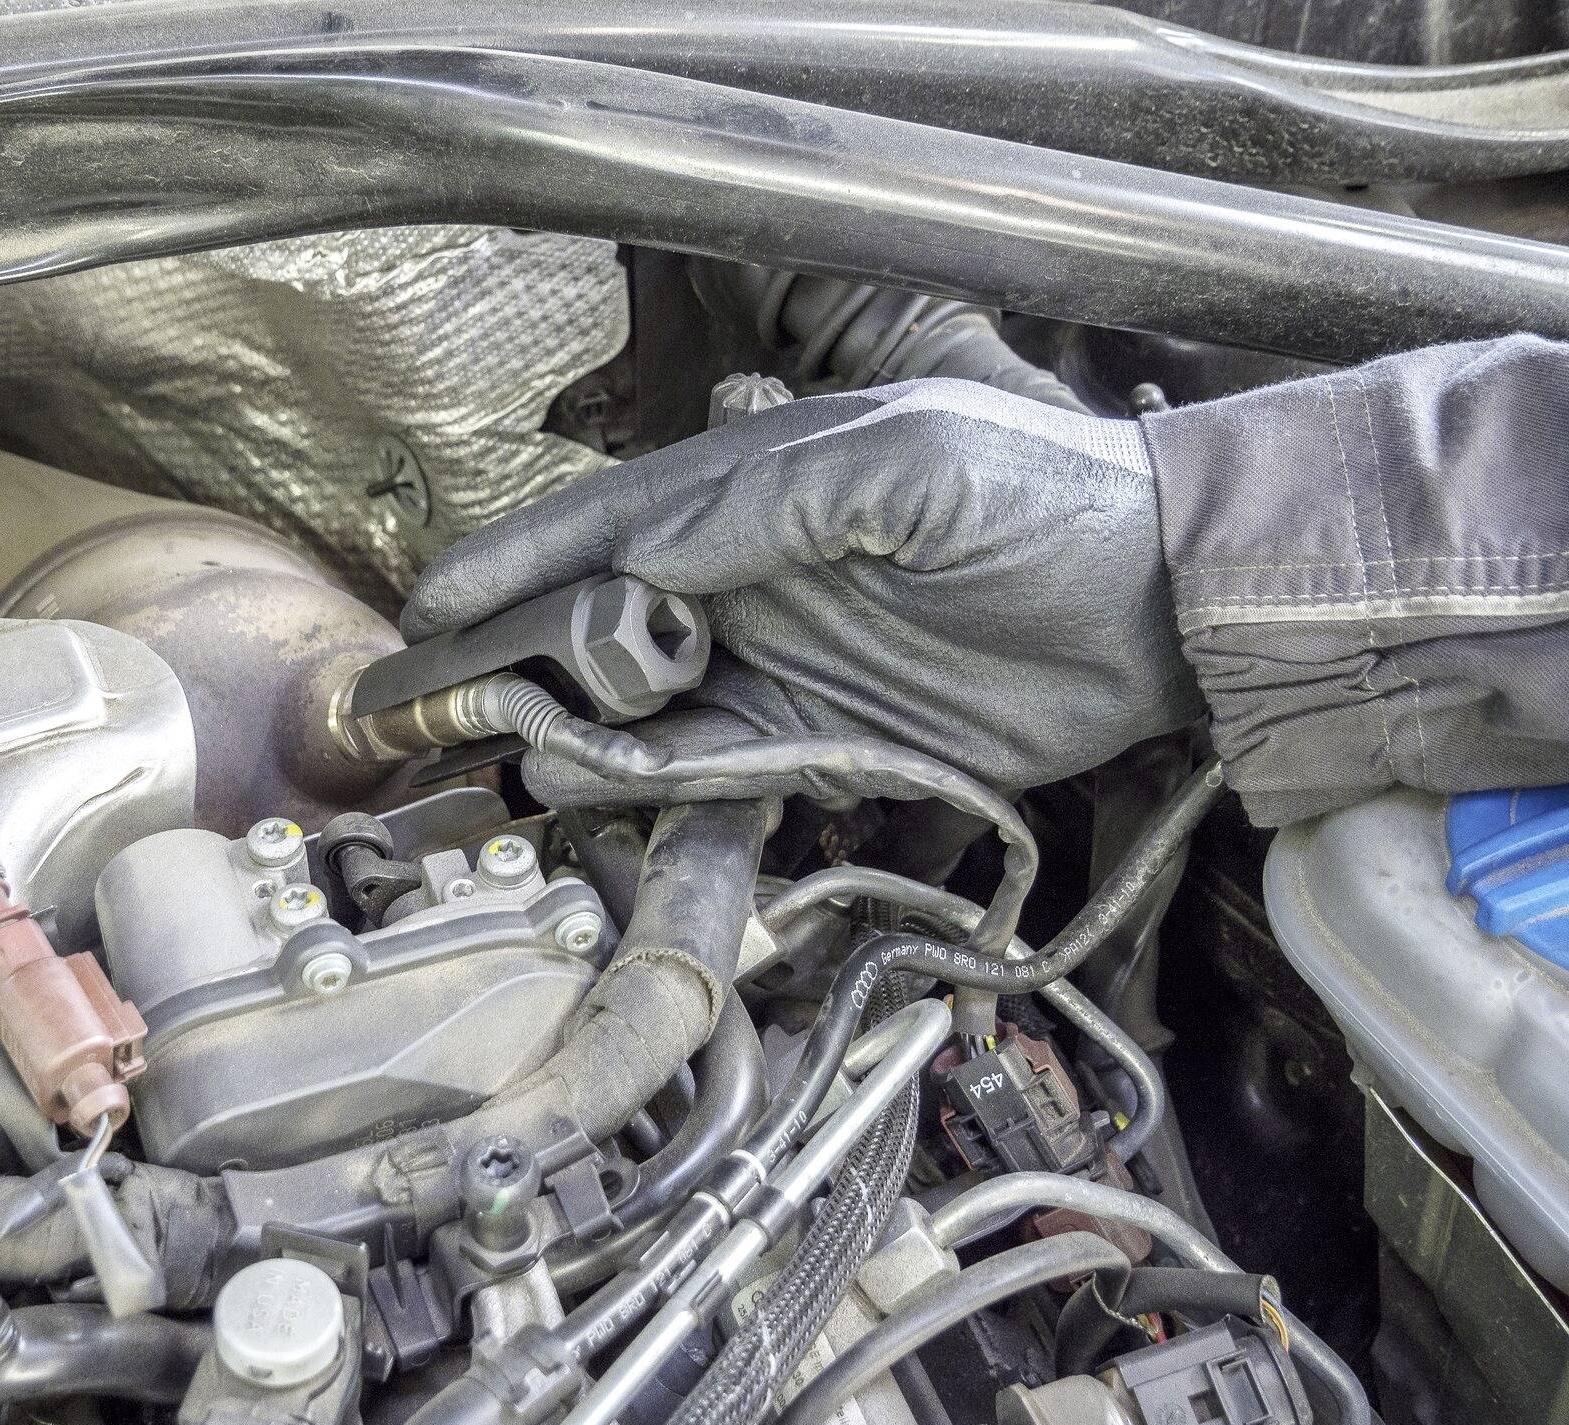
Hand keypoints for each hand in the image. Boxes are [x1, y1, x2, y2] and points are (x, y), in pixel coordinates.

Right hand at [405, 378, 1202, 792]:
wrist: (1160, 607)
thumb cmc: (1047, 499)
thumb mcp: (907, 463)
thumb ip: (766, 501)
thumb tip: (643, 553)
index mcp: (758, 492)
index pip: (610, 525)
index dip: (520, 565)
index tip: (438, 603)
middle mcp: (751, 582)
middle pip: (605, 624)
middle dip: (525, 658)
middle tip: (454, 695)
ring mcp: (783, 667)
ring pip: (647, 710)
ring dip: (583, 731)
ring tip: (524, 748)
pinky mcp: (826, 744)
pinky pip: (719, 773)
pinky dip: (660, 785)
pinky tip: (610, 787)